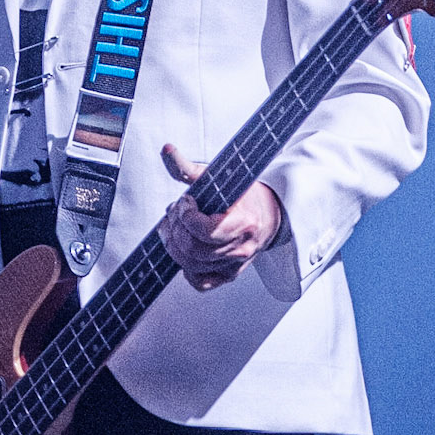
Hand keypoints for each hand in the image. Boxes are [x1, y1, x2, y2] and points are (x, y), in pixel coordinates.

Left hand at [159, 143, 283, 292]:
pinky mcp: (228, 276)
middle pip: (193, 249)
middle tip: (176, 213)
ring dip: (174, 245)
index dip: (186, 216)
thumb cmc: (244, 196)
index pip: (205, 231)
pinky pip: (200, 283)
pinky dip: (186, 269)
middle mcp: (241, 248)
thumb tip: (167, 150)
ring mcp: (234, 265)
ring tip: (176, 227)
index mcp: (244, 224)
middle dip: (176, 228)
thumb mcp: (219, 177)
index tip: (186, 201)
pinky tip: (186, 250)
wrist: (268, 215)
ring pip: (191, 265)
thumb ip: (189, 168)